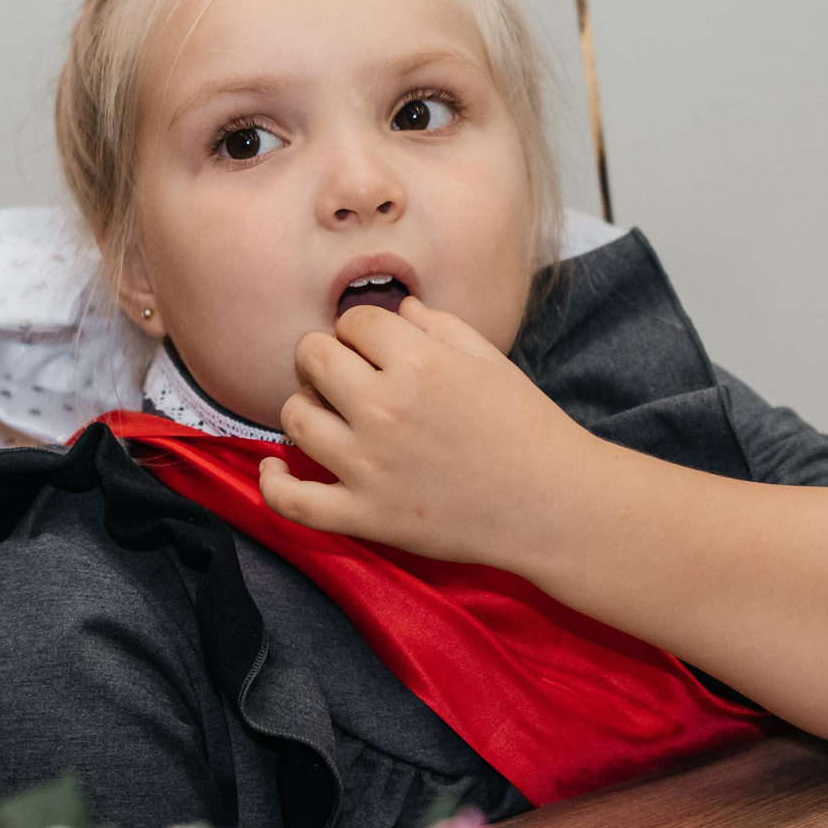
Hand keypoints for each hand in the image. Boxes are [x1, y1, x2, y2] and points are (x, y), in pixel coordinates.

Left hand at [260, 298, 598, 573]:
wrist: (552, 505)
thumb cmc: (527, 427)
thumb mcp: (489, 360)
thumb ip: (437, 327)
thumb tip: (395, 311)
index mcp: (417, 364)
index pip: (353, 323)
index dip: (361, 330)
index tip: (374, 346)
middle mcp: (383, 410)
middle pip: (313, 359)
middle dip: (325, 357)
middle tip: (344, 374)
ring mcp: (368, 466)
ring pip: (295, 418)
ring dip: (305, 408)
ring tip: (327, 414)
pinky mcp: (365, 516)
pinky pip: (292, 501)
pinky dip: (274, 483)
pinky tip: (276, 467)